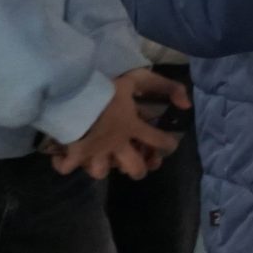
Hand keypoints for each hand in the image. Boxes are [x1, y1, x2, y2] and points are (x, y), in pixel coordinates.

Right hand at [51, 71, 185, 179]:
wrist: (74, 96)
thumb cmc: (106, 88)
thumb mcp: (139, 79)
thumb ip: (167, 87)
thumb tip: (187, 105)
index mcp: (132, 127)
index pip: (158, 140)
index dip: (168, 144)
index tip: (170, 144)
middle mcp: (116, 145)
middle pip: (134, 169)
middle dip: (139, 169)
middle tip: (138, 164)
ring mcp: (94, 152)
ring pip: (101, 173)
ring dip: (103, 167)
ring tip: (104, 160)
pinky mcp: (73, 154)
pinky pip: (66, 168)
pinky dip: (64, 164)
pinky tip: (66, 158)